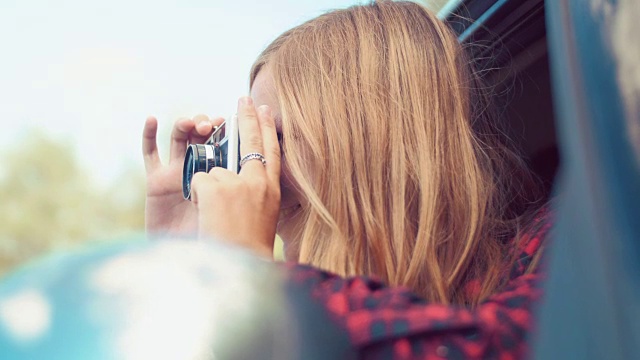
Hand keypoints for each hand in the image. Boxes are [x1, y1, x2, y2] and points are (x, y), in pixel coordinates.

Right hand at [142, 114, 223, 235]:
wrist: (193, 262)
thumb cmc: (220, 239)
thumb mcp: (232, 207)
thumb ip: (230, 185)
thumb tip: (227, 166)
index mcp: (226, 173)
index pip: (228, 141)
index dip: (229, 126)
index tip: (232, 118)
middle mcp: (203, 170)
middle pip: (203, 136)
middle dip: (207, 125)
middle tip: (212, 126)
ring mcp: (179, 173)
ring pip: (180, 139)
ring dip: (185, 125)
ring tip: (190, 124)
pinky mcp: (156, 181)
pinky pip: (150, 154)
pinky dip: (149, 135)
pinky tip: (152, 119)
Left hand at [190, 98, 280, 258]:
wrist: (239, 268)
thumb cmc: (247, 251)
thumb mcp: (260, 218)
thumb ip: (255, 195)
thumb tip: (246, 180)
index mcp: (271, 190)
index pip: (272, 151)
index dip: (269, 129)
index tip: (266, 111)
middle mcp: (256, 182)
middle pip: (252, 141)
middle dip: (247, 117)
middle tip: (243, 98)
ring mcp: (235, 182)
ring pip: (213, 170)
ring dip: (208, 188)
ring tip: (215, 211)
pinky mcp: (213, 186)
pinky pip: (197, 179)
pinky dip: (196, 196)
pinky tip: (202, 210)